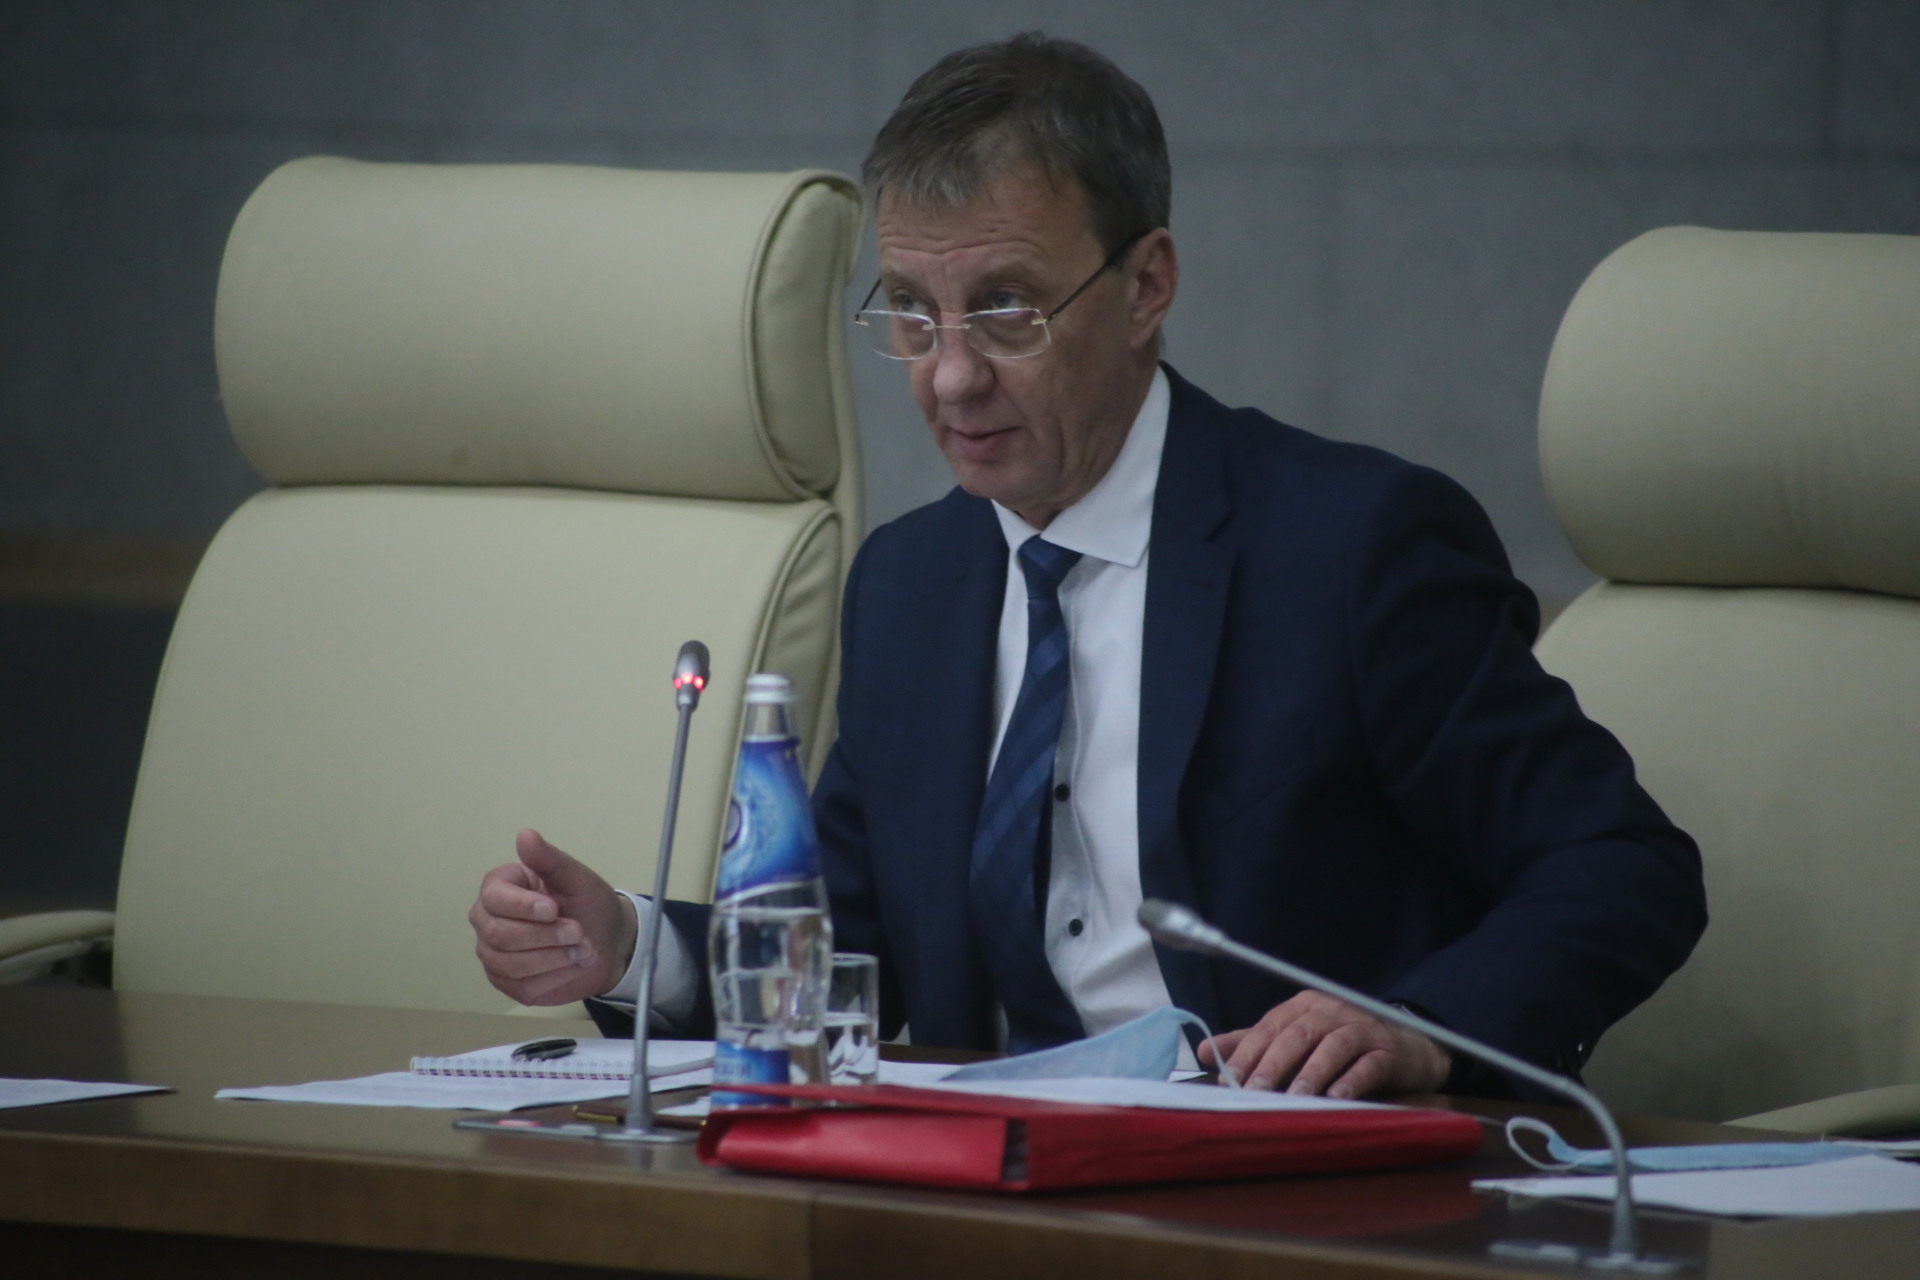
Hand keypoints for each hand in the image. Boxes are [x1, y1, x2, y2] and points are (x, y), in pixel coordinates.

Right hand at [470, 829, 637, 1005]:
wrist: (607, 942)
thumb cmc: (588, 904)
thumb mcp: (576, 878)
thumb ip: (550, 859)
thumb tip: (525, 835)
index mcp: (499, 887)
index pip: (494, 899)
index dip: (524, 907)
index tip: (554, 908)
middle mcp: (487, 920)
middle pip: (498, 935)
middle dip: (545, 936)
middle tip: (579, 932)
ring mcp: (493, 954)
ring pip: (509, 964)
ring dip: (553, 958)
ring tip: (584, 949)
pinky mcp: (507, 982)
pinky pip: (522, 986)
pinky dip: (555, 977)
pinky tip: (573, 965)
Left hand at [1198, 991, 1450, 1099]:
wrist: (1405, 1046)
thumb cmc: (1339, 1044)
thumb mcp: (1295, 1040)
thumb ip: (1252, 1044)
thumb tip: (1204, 1050)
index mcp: (1303, 1006)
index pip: (1269, 1027)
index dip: (1247, 1052)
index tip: (1228, 1079)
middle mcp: (1331, 1010)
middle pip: (1297, 1034)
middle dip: (1273, 1065)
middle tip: (1254, 1092)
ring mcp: (1362, 1027)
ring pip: (1333, 1046)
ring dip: (1311, 1074)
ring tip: (1294, 1099)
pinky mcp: (1389, 1050)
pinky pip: (1369, 1064)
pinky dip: (1351, 1080)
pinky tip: (1337, 1098)